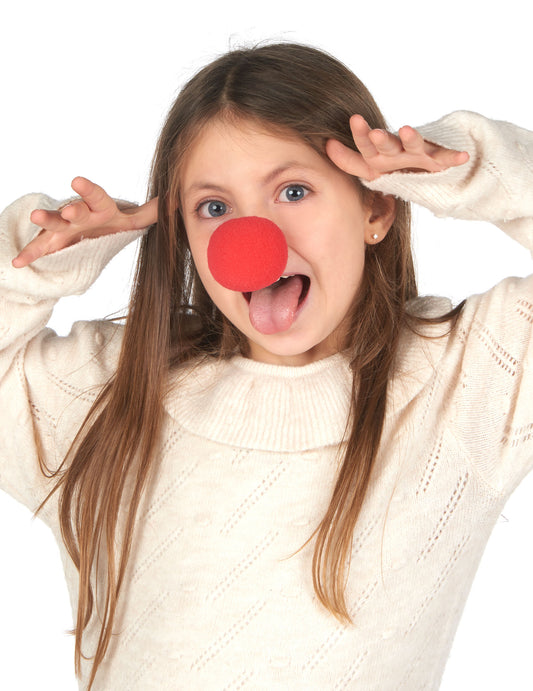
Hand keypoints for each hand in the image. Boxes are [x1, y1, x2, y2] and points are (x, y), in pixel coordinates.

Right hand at [12, 176, 157, 267]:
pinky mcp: (55, 242)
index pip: (97, 196)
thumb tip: (176, 200)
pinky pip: (41, 248)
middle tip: (68, 212)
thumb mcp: (134, 218)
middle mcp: (80, 214)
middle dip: (70, 210)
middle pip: (74, 210)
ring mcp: (65, 228)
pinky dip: (30, 254)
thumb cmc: (113, 220)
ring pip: (54, 225)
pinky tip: (18, 262)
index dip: (88, 190)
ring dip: (46, 221)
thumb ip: (152, 211)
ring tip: (35, 218)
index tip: (77, 181)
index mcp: (100, 208)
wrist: (94, 226)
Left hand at [326, 114, 468, 180]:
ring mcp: (418, 152)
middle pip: (388, 143)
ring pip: (415, 145)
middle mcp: (397, 149)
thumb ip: (348, 161)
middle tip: (375, 133)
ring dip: (412, 138)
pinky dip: (454, 156)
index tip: (354, 120)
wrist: (423, 168)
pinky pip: (446, 157)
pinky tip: (463, 156)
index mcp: (379, 152)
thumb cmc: (392, 166)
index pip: (366, 144)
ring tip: (407, 131)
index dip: (360, 134)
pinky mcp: (438, 159)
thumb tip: (327, 145)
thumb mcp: (369, 168)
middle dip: (382, 138)